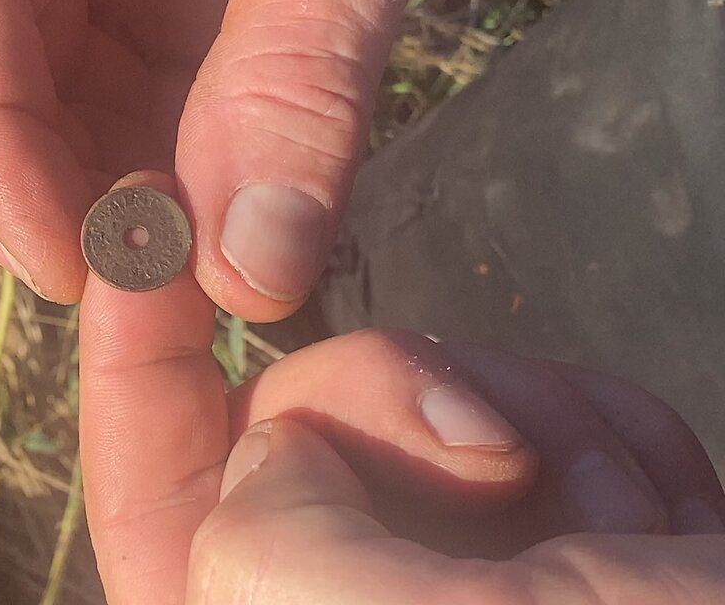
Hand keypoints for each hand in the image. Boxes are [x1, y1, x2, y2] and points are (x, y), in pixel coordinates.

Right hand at [0, 0, 577, 317]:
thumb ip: (293, 75)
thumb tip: (246, 274)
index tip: (60, 264)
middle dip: (50, 184)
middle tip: (125, 292)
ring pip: (69, 104)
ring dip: (112, 200)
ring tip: (183, 280)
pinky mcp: (189, 8)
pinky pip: (150, 112)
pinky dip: (179, 185)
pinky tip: (222, 240)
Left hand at [79, 174, 724, 603]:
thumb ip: (260, 528)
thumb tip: (280, 450)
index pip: (151, 493)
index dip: (135, 364)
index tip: (145, 239)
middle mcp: (355, 604)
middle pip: (303, 422)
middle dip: (396, 388)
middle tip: (499, 450)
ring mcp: (473, 582)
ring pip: (435, 406)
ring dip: (535, 419)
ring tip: (628, 514)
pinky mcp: (579, 548)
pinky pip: (552, 424)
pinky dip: (613, 433)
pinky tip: (675, 509)